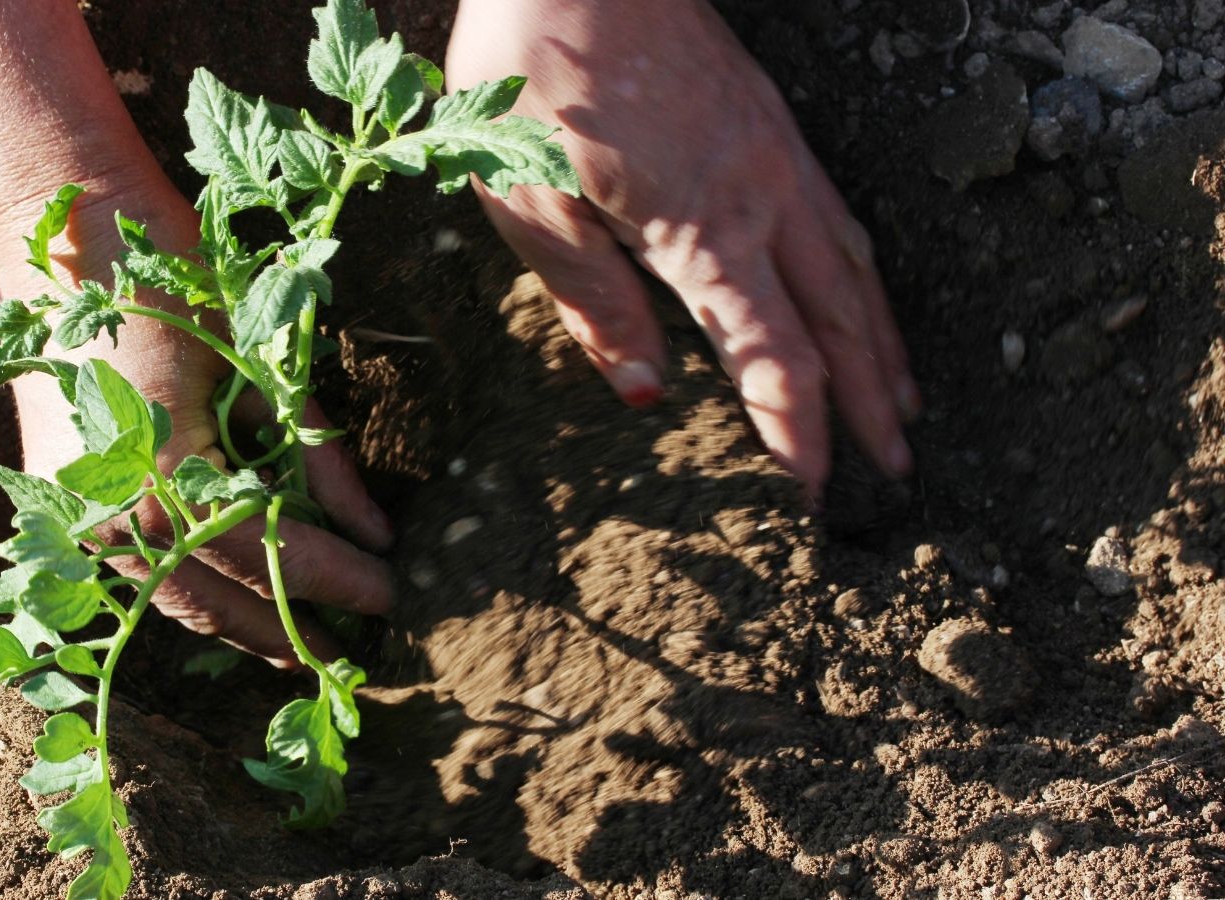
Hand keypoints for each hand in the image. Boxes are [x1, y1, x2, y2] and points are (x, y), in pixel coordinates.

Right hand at [0, 0, 391, 667]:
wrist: (60, 229)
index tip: (395, 596)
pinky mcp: (59, 509)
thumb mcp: (260, 366)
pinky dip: (195, 591)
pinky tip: (241, 605)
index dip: (339, 581)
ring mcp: (76, 522)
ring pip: (175, 601)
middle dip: (294, 631)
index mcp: (163, 478)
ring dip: (243, 627)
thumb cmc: (173, 280)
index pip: (274, 554)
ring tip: (305, 647)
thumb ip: (317, 456)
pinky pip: (141, 574)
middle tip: (357, 658)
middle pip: (221, 604)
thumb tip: (379, 532)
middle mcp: (112, 519)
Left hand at [447, 0, 918, 496]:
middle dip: (866, 400)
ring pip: (853, 266)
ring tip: (907, 404)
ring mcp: (775, 156)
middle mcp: (759, 197)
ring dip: (882, 342)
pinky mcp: (771, 123)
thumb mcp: (529, 201)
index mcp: (699, 229)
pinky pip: (838, 216)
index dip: (798, 427)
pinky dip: (865, 275)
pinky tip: (864, 295)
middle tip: (898, 470)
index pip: (772, 353)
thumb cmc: (532, 77)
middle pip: (836, 319)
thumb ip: (590, 298)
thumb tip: (644, 392)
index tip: (815, 488)